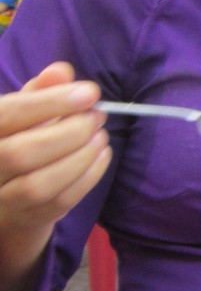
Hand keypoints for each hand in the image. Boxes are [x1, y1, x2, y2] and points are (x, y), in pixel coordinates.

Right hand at [0, 62, 108, 284]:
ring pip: (38, 185)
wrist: (8, 193)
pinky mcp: (24, 219)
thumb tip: (62, 72)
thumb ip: (38, 92)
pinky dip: (87, 177)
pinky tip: (101, 156)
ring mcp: (0, 200)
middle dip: (68, 133)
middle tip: (97, 116)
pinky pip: (59, 203)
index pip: (6, 115)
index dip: (49, 102)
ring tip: (101, 136)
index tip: (89, 92)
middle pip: (19, 154)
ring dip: (80, 157)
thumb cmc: (16, 140)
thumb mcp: (21, 113)